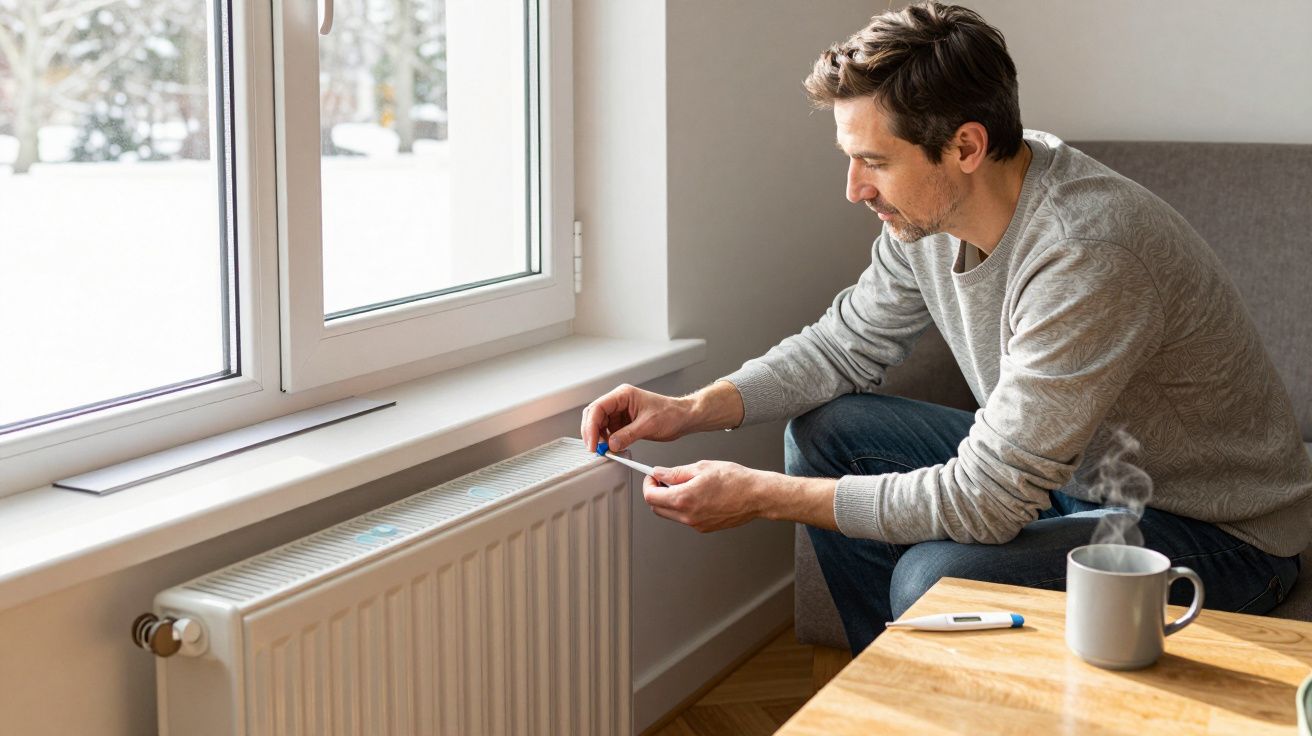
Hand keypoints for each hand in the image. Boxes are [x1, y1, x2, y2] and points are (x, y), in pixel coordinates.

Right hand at [580, 384, 692, 452]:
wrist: (683, 418)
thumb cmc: (671, 413)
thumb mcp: (648, 425)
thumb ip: (627, 435)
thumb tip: (611, 444)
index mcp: (623, 395)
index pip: (598, 408)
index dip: (591, 426)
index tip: (593, 443)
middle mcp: (619, 401)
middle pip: (594, 415)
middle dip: (592, 432)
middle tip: (595, 449)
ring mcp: (621, 412)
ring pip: (600, 424)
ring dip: (600, 438)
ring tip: (605, 450)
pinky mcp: (624, 422)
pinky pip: (609, 431)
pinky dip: (608, 441)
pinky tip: (612, 448)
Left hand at [642, 460, 773, 532]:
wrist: (756, 495)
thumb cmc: (735, 480)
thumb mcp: (701, 467)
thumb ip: (676, 472)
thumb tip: (660, 473)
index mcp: (684, 498)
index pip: (651, 497)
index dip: (648, 484)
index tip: (652, 477)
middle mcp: (688, 516)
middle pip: (657, 508)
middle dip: (656, 493)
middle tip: (664, 480)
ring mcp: (696, 524)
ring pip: (670, 514)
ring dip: (670, 501)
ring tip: (685, 485)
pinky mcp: (704, 528)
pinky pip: (685, 518)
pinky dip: (684, 507)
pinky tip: (697, 495)